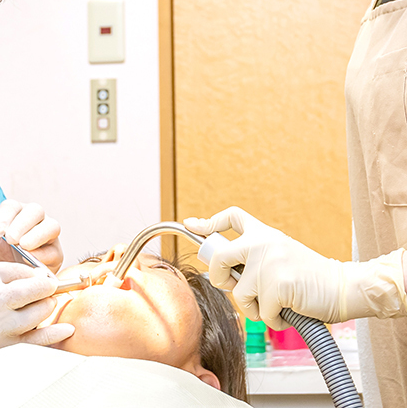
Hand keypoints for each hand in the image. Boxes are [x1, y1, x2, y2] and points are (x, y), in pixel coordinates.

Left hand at [0, 199, 62, 271]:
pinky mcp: (55, 254)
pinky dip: (43, 255)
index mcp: (13, 215)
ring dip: (36, 235)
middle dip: (22, 223)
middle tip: (10, 239)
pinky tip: (30, 261)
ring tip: (22, 247)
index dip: (4, 216)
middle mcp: (32, 221)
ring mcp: (46, 236)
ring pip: (51, 226)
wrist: (3, 285)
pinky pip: (54, 251)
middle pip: (35, 210)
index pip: (12, 206)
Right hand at [0, 262, 73, 389]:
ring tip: (44, 305)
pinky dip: (55, 334)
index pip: (18, 270)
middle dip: (45, 286)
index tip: (35, 275)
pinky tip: (65, 329)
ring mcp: (3, 325)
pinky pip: (38, 339)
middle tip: (48, 287)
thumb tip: (17, 276)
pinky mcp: (6, 346)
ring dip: (46, 306)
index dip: (30, 272)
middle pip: (34, 288)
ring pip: (39, 311)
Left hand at [185, 206, 406, 328]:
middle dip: (218, 277)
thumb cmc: (312, 278)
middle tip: (231, 286)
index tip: (193, 225)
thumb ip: (256, 257)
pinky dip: (273, 319)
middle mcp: (263, 243)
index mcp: (265, 234)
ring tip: (276, 303)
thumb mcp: (281, 256)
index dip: (210, 222)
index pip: (233, 217)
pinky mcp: (276, 286)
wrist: (344, 287)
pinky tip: (288, 311)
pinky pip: (259, 312)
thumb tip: (223, 270)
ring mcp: (269, 264)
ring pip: (239, 294)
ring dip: (254, 307)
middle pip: (219, 257)